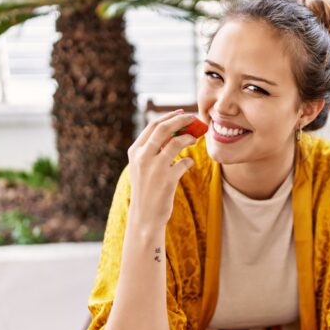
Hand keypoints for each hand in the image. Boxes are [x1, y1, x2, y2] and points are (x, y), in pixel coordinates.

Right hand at [127, 109, 197, 225]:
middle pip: (164, 129)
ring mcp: (155, 168)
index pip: (153, 125)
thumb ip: (152, 149)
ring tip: (195, 139)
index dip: (170, 116)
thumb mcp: (141, 167)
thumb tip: (173, 131)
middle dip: (181, 120)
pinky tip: (189, 163)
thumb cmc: (146, 189)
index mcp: (135, 151)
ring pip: (176, 142)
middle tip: (194, 118)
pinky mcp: (167, 180)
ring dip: (189, 138)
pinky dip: (189, 160)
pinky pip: (184, 162)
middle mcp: (142, 157)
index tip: (182, 113)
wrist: (145, 216)